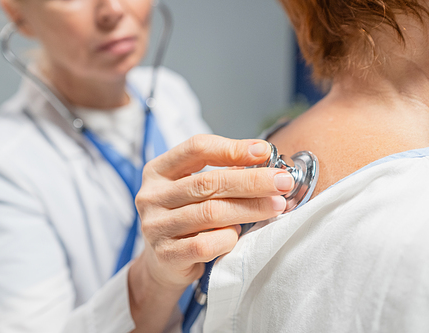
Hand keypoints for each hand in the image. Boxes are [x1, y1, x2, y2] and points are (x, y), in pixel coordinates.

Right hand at [136, 134, 294, 288]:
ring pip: (210, 213)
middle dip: (251, 181)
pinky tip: (238, 234)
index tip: (264, 151)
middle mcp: (151, 196)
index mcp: (157, 171)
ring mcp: (156, 226)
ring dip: (250, 208)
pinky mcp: (166, 255)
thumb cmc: (184, 218)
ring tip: (275, 206)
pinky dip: (228, 238)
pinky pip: (205, 244)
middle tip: (282, 181)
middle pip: (207, 182)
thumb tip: (262, 163)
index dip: (232, 148)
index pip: (196, 149)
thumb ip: (220, 174)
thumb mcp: (193, 190)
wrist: (161, 263)